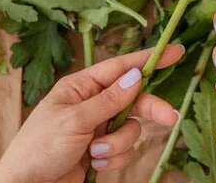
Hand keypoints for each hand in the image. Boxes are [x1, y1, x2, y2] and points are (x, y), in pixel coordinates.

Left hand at [0, 45, 183, 182]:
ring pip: (131, 128)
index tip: (176, 51)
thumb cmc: (39, 148)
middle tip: (170, 118)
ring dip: (118, 144)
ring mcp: (98, 127)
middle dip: (149, 111)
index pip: (120, 67)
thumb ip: (109, 100)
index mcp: (81, 87)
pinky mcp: (101, 150)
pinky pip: (124, 149)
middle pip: (134, 99)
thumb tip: (135, 76)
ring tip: (96, 154)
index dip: (149, 59)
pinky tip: (94, 165)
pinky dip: (113, 159)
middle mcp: (92, 103)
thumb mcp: (74, 120)